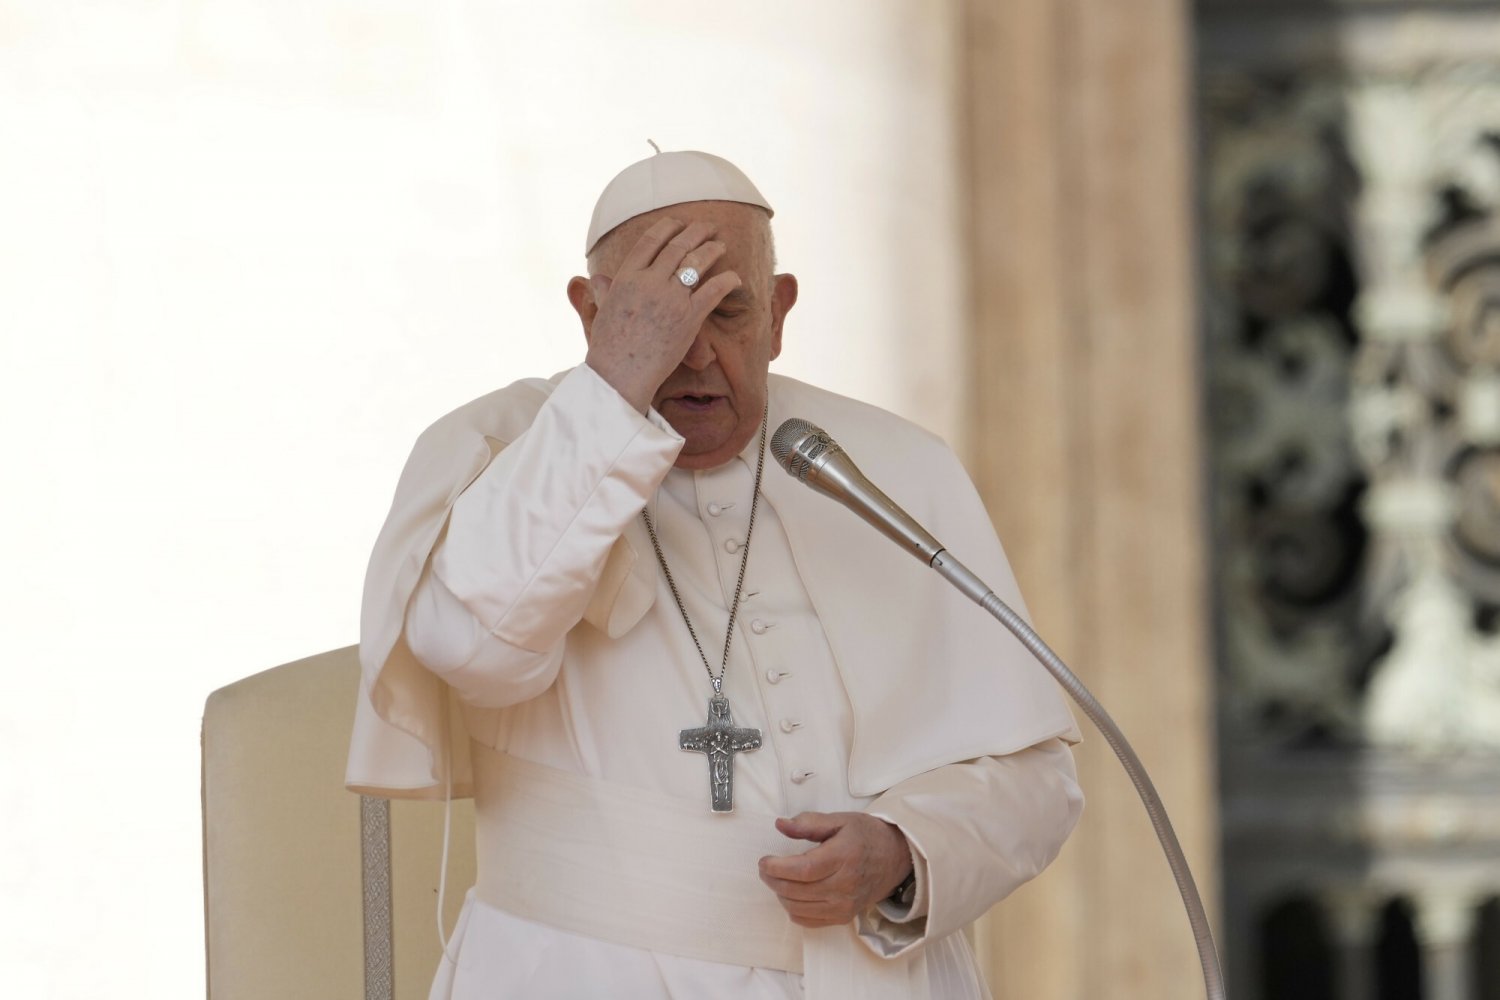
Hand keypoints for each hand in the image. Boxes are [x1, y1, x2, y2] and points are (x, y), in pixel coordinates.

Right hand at [582, 218, 740, 411]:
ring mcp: (671, 298)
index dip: (668, 227)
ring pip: (697, 262)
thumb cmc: (609, 348)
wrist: (620, 374)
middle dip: (696, 233)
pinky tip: (735, 278)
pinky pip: (713, 290)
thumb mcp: (602, 311)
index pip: (651, 240)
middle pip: (678, 246)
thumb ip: (605, 291)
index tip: (678, 224)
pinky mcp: (689, 317)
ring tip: (721, 245)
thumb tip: (598, 280)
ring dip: (712, 249)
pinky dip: (727, 280)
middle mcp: (649, 281)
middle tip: (708, 227)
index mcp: (626, 277)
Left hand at [758, 812, 912, 927]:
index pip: (803, 870)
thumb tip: (780, 824)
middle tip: (765, 868)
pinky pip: (808, 921)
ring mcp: (844, 905)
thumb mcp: (840, 820)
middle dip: (773, 880)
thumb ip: (808, 823)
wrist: (895, 858)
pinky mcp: (844, 917)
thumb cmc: (866, 836)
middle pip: (796, 891)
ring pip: (798, 908)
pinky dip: (793, 909)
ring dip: (780, 894)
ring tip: (776, 879)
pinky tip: (791, 895)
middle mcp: (844, 885)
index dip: (777, 868)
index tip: (764, 861)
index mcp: (843, 857)